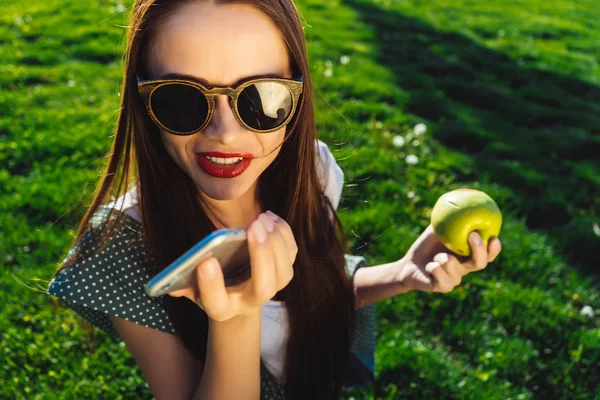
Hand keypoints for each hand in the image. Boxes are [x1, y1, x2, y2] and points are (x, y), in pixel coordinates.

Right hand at [168, 211, 296, 320]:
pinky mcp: (283, 272)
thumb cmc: (209, 287)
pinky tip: (270, 218)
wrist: (236, 296)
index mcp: (222, 309)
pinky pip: (292, 255)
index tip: (206, 262)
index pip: (217, 303)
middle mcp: (250, 303)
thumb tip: (169, 280)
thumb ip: (182, 283)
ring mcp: (271, 288)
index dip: (211, 285)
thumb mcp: (191, 288)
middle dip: (260, 257)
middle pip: (263, 288)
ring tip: (261, 218)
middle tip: (252, 227)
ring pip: (284, 272)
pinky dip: (285, 234)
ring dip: (276, 243)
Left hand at [400, 224, 501, 292]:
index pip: (488, 254)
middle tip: (472, 235)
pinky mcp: (444, 287)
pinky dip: (432, 266)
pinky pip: (440, 274)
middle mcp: (465, 268)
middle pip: (480, 263)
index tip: (494, 237)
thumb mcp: (437, 230)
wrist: (408, 265)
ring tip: (435, 256)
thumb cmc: (426, 246)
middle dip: (479, 250)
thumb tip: (459, 197)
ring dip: (442, 258)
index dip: (494, 248)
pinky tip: (429, 266)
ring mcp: (456, 280)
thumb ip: (449, 218)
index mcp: (468, 256)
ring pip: (455, 267)